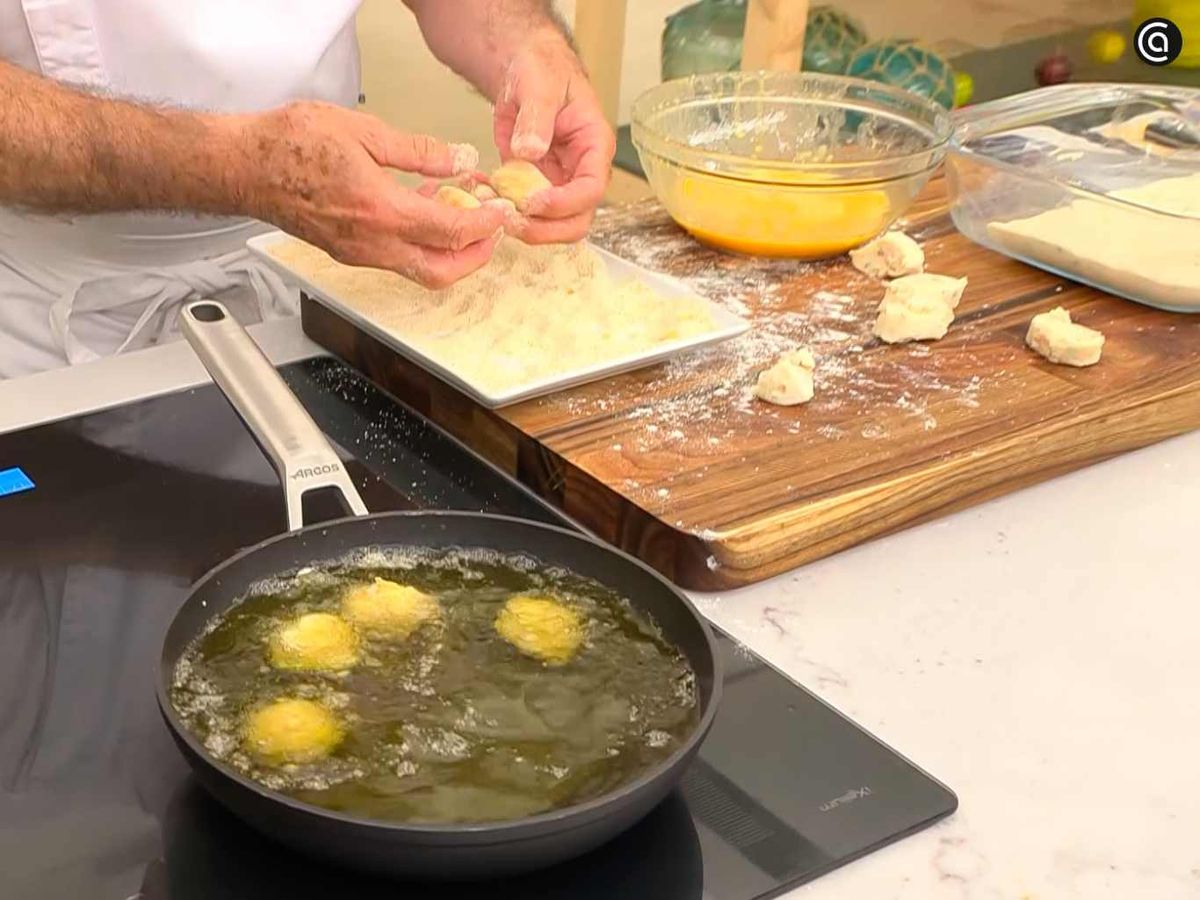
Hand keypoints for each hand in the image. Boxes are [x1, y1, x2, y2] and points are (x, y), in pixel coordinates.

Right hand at [241, 102, 504, 288]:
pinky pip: (396, 258)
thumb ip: (418, 152)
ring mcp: (359, 253)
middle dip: (476, 257)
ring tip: (462, 214)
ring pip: (419, 270)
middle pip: (441, 272)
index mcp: (382, 212)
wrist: (244, 166)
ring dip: (448, 251)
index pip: (451, 233)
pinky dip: (420, 243)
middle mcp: (373, 244)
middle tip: (492, 231)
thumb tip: (458, 159)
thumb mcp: (364, 131)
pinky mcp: (347, 252)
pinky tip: (423, 209)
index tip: (500, 213)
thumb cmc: (292, 144)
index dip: (484, 226)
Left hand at [493, 36, 615, 243]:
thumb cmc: (543, 70)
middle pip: (575, 221)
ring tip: (491, 209)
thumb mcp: (540, 84)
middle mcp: (580, 172)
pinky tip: (480, 191)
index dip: (563, 204)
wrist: (526, 70)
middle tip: (510, 221)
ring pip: (551, 226)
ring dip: (523, 226)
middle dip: (545, 229)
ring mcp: (558, 184)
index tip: (532, 203)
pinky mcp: (533, 187)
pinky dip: (501, 208)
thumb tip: (529, 151)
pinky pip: (523, 210)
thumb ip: (537, 118)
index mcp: (594, 147)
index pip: (590, 189)